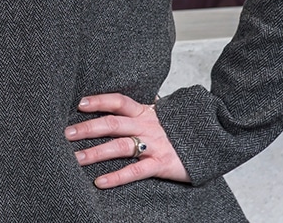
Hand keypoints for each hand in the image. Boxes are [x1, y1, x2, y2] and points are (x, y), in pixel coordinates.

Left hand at [64, 93, 190, 188]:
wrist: (217, 140)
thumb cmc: (184, 130)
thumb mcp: (164, 115)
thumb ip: (143, 111)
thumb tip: (120, 105)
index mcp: (147, 112)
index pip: (119, 101)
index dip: (99, 100)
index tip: (79, 103)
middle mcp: (148, 126)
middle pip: (112, 123)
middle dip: (87, 127)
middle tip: (65, 134)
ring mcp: (154, 145)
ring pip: (119, 147)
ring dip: (95, 153)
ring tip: (75, 159)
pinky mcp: (162, 164)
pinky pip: (135, 171)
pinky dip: (117, 177)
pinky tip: (100, 182)